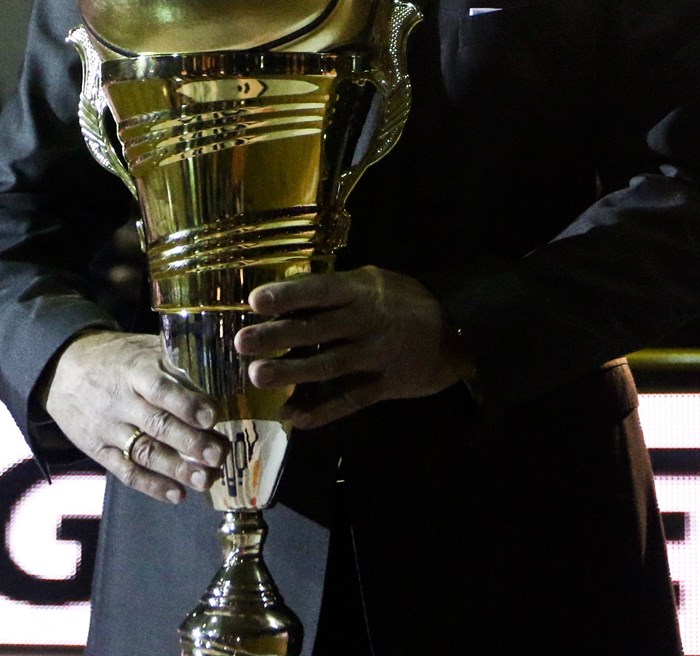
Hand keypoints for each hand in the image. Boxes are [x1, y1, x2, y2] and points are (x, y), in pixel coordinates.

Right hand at [41, 330, 227, 504]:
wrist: (62, 369)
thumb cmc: (118, 357)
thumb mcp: (144, 347)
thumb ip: (178, 359)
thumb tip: (225, 367)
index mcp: (135, 370)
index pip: (161, 389)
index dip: (187, 404)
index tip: (214, 417)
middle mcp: (121, 401)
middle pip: (157, 425)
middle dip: (191, 443)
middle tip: (220, 454)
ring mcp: (107, 428)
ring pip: (144, 453)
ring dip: (177, 470)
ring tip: (207, 480)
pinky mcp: (98, 451)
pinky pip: (125, 472)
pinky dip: (151, 486)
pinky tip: (178, 495)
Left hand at [234, 266, 475, 428]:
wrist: (458, 333)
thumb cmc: (407, 302)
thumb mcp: (378, 282)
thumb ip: (340, 289)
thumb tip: (290, 291)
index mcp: (364, 291)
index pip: (322, 291)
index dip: (290, 295)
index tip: (255, 301)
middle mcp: (369, 321)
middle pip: (319, 329)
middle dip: (279, 336)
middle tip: (242, 343)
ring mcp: (378, 355)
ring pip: (330, 365)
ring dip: (293, 372)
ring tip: (258, 377)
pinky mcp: (386, 385)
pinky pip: (350, 400)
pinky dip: (323, 411)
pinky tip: (295, 416)